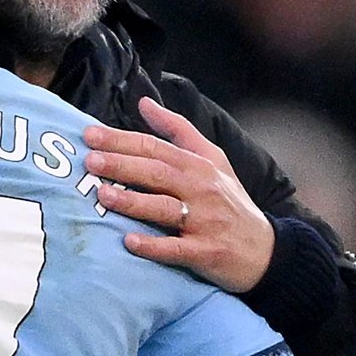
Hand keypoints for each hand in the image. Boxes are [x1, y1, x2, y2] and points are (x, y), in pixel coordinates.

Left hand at [83, 96, 275, 293]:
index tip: (90, 135)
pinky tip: (129, 242)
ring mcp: (204, 222)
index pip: (155, 147)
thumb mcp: (212, 159)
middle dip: (122, 165)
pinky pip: (176, 249)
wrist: (265, 249)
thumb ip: (177, 129)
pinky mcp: (206, 252)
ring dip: (133, 202)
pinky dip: (153, 246)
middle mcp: (201, 189)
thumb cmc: (230, 201)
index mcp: (198, 165)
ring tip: (103, 195)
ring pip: (164, 208)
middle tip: (90, 160)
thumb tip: (144, 102)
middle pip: (157, 173)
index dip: (122, 140)